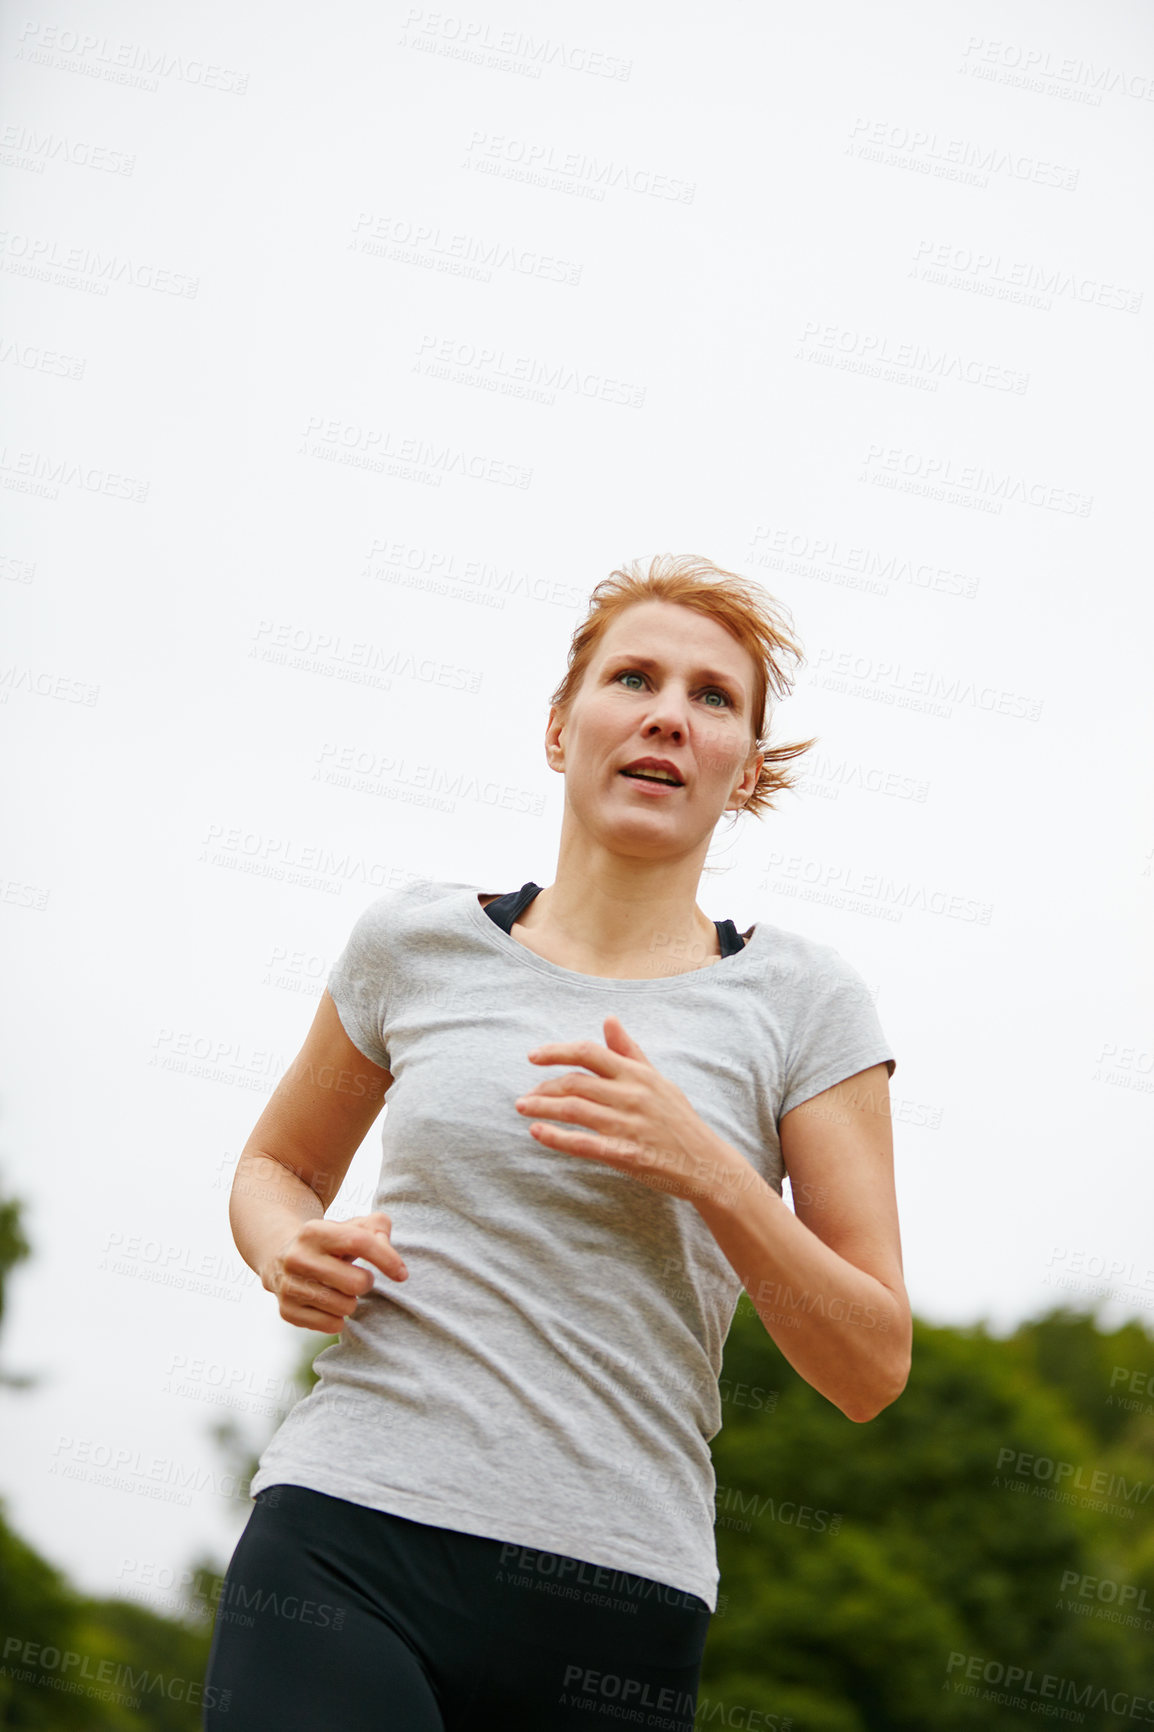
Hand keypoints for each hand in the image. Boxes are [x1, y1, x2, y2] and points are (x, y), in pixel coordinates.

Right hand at [263, 1211, 407, 1333]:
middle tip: (358, 1278)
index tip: (402, 1274)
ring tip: (340, 1289)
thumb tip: (386, 1249)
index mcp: (314, 1231)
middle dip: (366, 1282)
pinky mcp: (287, 1312)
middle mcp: (297, 1257)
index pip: (360, 1242)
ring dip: (352, 1301)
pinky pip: (332, 1325)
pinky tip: (329, 1304)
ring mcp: (289, 1286)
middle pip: (356, 1282)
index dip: (387, 1258)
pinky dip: (338, 1318)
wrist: (282, 1258)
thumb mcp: (351, 1226)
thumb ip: (377, 1227)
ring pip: (346, 1307)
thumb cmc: (331, 1243)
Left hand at [514, 1015, 753, 1208]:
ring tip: (522, 1108)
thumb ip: (628, 1051)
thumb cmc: (678, 1120)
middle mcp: (631, 1095)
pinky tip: (537, 1132)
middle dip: (543, 1086)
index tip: (534, 1055)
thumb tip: (608, 1019)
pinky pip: (582, 1143)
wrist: (706, 1163)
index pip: (590, 1053)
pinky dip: (555, 1137)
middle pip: (575, 1082)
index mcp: (637, 1074)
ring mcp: (628, 1125)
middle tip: (525, 1095)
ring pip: (573, 1110)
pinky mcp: (626, 1154)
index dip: (557, 1051)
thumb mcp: (657, 1079)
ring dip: (541, 1107)